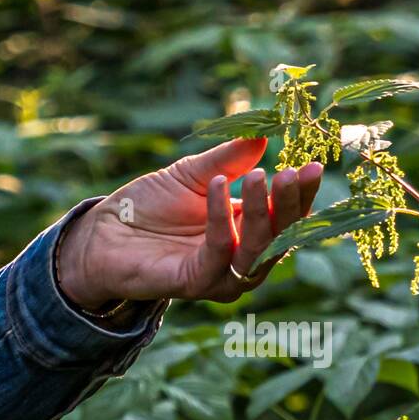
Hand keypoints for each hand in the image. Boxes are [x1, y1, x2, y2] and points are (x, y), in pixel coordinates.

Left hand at [55, 138, 321, 308]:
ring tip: (263, 176)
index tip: (314, 164)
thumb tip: (263, 136)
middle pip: (280, 236)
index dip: (301, 192)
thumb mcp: (195, 174)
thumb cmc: (149, 206)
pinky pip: (218, 251)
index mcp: (248, 232)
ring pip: (256, 250)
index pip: (286, 216)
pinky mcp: (197, 283)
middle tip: (294, 172)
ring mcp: (222, 276)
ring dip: (263, 213)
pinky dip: (221, 218)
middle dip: (289, 204)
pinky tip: (220, 187)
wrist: (104, 233)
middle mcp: (242, 259)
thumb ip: (229, 160)